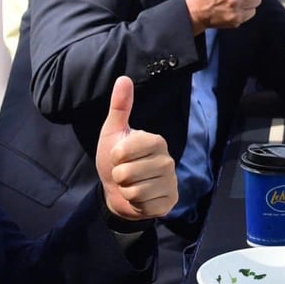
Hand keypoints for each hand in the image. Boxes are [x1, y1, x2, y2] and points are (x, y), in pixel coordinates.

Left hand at [95, 76, 178, 219]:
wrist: (119, 192)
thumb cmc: (116, 160)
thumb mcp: (114, 132)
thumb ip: (119, 107)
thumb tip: (123, 78)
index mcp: (156, 141)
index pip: (124, 151)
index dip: (115, 156)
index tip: (118, 156)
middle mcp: (168, 160)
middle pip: (127, 173)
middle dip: (119, 176)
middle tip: (124, 174)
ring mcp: (170, 182)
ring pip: (135, 191)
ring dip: (126, 191)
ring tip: (131, 186)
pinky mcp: (169, 201)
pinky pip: (144, 205)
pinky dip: (137, 204)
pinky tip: (141, 198)